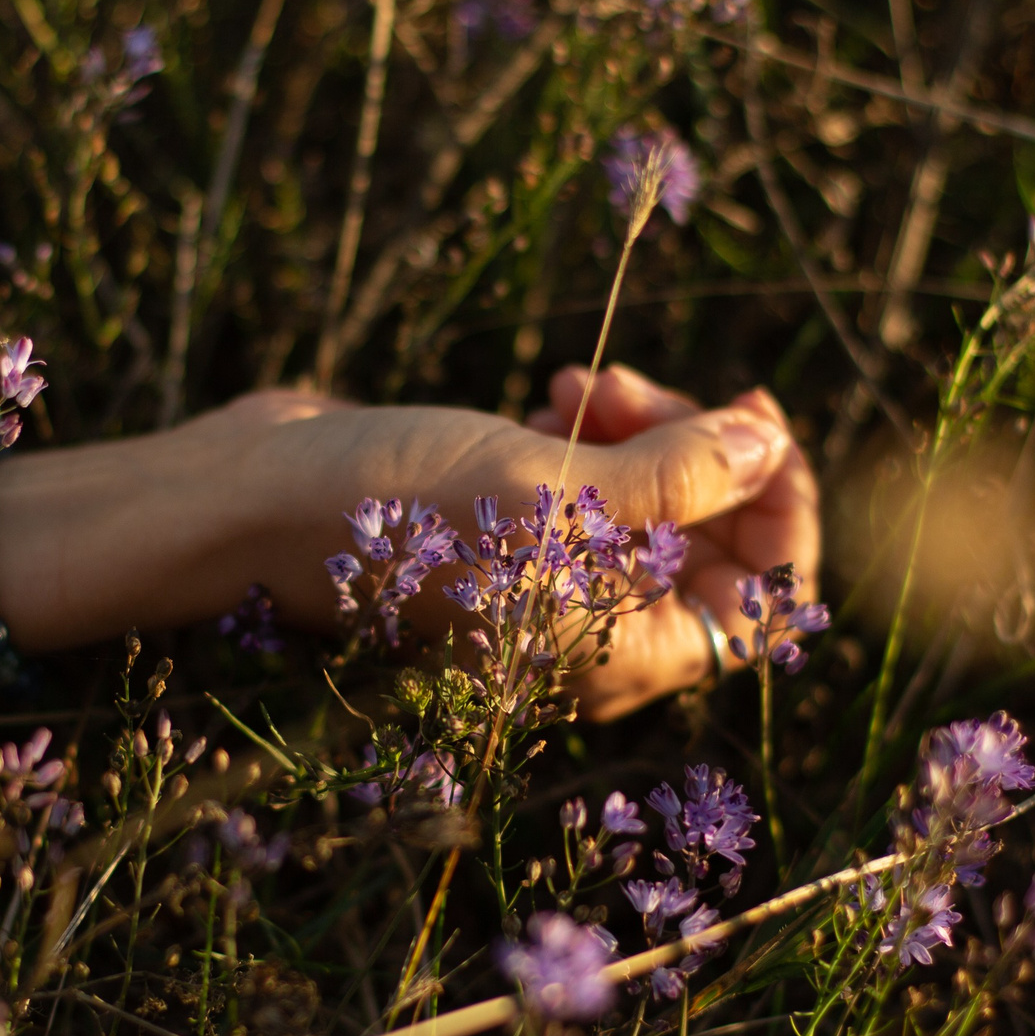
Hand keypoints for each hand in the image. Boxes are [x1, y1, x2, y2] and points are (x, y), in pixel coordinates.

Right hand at [0, 365, 820, 720]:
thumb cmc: (400, 512)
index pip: (763, 609)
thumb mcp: (555, 491)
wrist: (252, 499)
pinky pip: (594, 479)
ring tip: (583, 381)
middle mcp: (594, 627)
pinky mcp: (508, 524)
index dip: (782, 516)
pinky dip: (592, 430)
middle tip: (656, 387)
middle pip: (715, 544)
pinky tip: (551, 395)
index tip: (763, 426)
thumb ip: (679, 477)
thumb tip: (767, 447)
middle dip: (705, 453)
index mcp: (619, 654)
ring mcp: (550, 577)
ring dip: (645, 427)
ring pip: (654, 500)